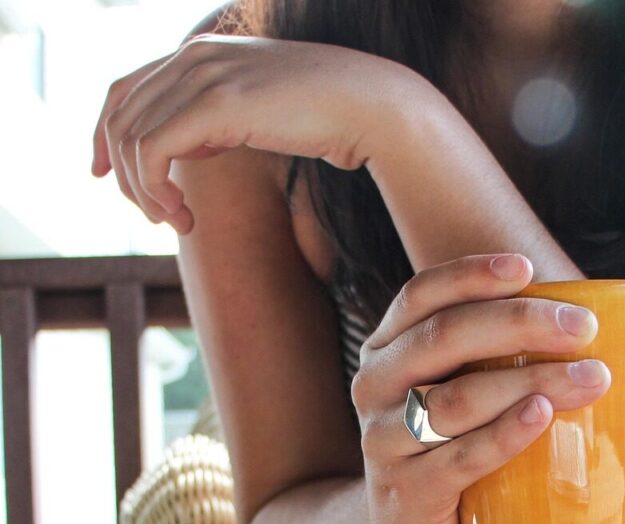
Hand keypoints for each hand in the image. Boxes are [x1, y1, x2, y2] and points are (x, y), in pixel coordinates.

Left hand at [91, 33, 428, 233]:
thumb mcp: (262, 112)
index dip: (104, 134)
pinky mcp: (214, 104)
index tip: (104, 175)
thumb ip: (222, 118)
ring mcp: (202, 75)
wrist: (373, 107)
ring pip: (130, 139)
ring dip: (142, 192)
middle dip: (125, 177)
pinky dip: (155, 192)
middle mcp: (193, 56)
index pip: (125, 89)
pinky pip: (152, 152)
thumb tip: (193, 148)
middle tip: (159, 218)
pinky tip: (184, 217)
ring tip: (176, 223)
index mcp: (202, 52)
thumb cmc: (330, 117)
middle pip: (120, 118)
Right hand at [353, 253, 611, 523]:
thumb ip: (494, 354)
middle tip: (583, 327)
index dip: (471, 274)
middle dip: (519, 323)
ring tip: (592, 378)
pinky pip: (460, 456)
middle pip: (444, 337)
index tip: (526, 268)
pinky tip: (543, 416)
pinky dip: (505, 434)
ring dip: (530, 381)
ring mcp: (386, 440)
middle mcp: (378, 386)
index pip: (421, 295)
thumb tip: (595, 323)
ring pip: (458, 398)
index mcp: (387, 348)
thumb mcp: (452, 390)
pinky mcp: (410, 491)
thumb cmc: (447, 446)